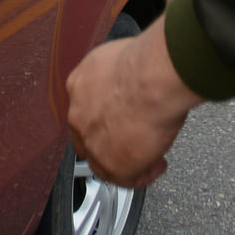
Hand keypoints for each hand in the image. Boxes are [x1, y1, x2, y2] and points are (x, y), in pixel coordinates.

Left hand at [65, 17, 202, 188]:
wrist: (152, 79)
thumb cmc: (144, 63)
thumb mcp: (120, 55)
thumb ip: (118, 70)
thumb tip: (132, 70)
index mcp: (79, 84)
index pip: (84, 109)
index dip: (104, 117)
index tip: (120, 119)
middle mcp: (78, 114)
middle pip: (89, 137)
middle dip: (111, 141)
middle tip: (133, 141)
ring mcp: (92, 142)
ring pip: (103, 161)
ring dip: (126, 160)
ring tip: (148, 155)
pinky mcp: (111, 165)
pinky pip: (126, 179)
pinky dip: (143, 174)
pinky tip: (156, 164)